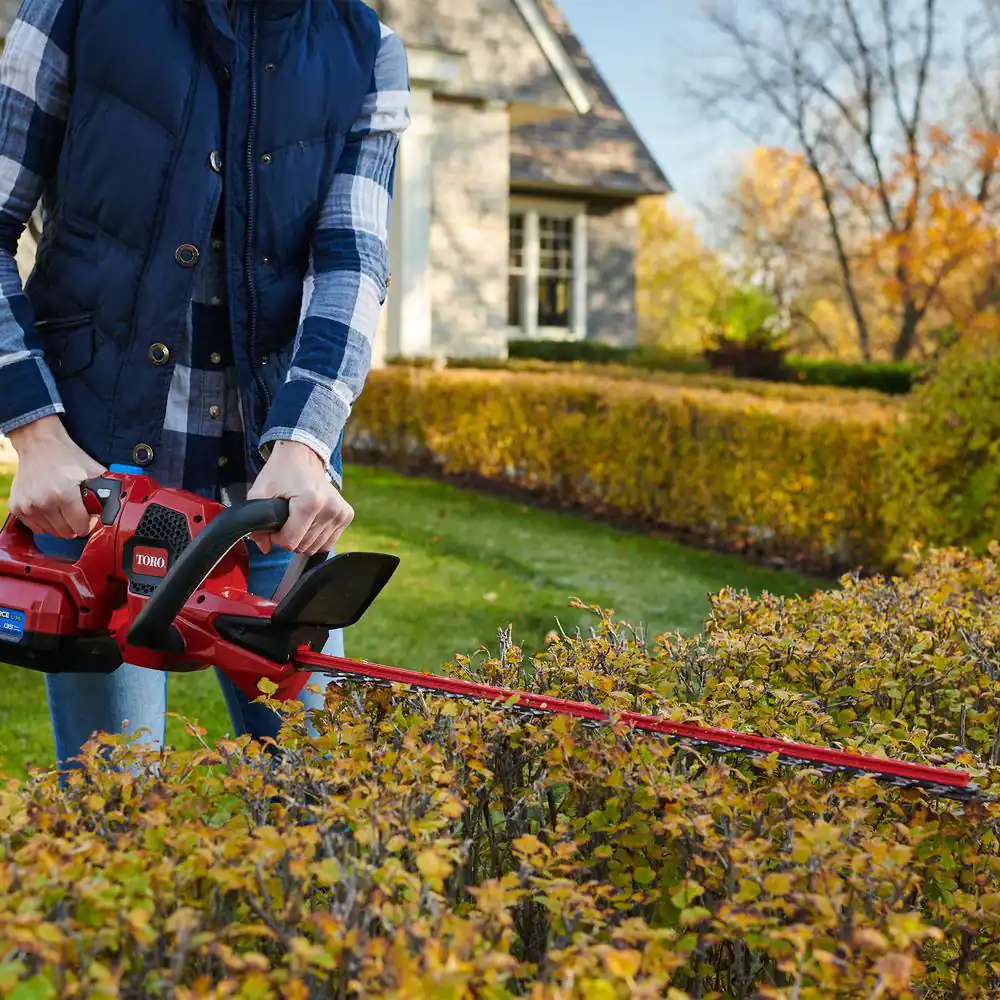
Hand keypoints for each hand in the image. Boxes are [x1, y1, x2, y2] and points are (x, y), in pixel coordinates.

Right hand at [7, 415, 106, 537]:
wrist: (39, 444)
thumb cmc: (67, 456)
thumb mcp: (93, 470)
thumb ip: (108, 489)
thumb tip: (120, 504)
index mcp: (64, 495)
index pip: (81, 527)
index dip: (88, 523)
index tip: (89, 516)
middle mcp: (44, 502)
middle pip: (67, 532)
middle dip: (75, 525)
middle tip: (77, 512)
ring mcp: (28, 506)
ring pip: (51, 532)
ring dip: (60, 524)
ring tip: (63, 507)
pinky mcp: (17, 507)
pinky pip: (35, 527)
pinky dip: (44, 522)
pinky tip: (49, 508)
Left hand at [246, 440, 353, 555]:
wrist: (302, 456)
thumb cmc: (280, 473)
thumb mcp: (259, 494)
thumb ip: (256, 525)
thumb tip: (265, 548)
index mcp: (310, 501)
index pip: (291, 541)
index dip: (277, 537)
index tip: (275, 524)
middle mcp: (330, 508)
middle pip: (304, 546)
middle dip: (290, 538)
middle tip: (284, 520)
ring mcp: (341, 512)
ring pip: (316, 547)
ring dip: (303, 539)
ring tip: (297, 520)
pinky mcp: (346, 515)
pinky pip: (328, 543)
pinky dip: (316, 538)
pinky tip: (310, 523)